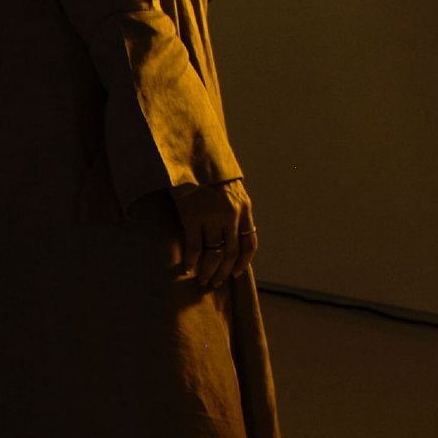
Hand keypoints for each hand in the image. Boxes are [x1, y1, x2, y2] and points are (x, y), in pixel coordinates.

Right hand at [166, 175, 257, 292]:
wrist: (194, 154)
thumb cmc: (211, 172)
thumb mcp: (231, 189)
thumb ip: (234, 209)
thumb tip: (232, 234)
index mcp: (244, 208)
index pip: (250, 243)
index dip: (243, 261)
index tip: (236, 273)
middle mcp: (231, 214)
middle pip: (231, 252)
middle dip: (223, 271)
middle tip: (215, 283)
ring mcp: (212, 216)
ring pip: (213, 253)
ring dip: (208, 270)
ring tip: (202, 279)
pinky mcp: (192, 216)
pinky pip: (194, 246)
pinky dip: (192, 260)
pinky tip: (187, 268)